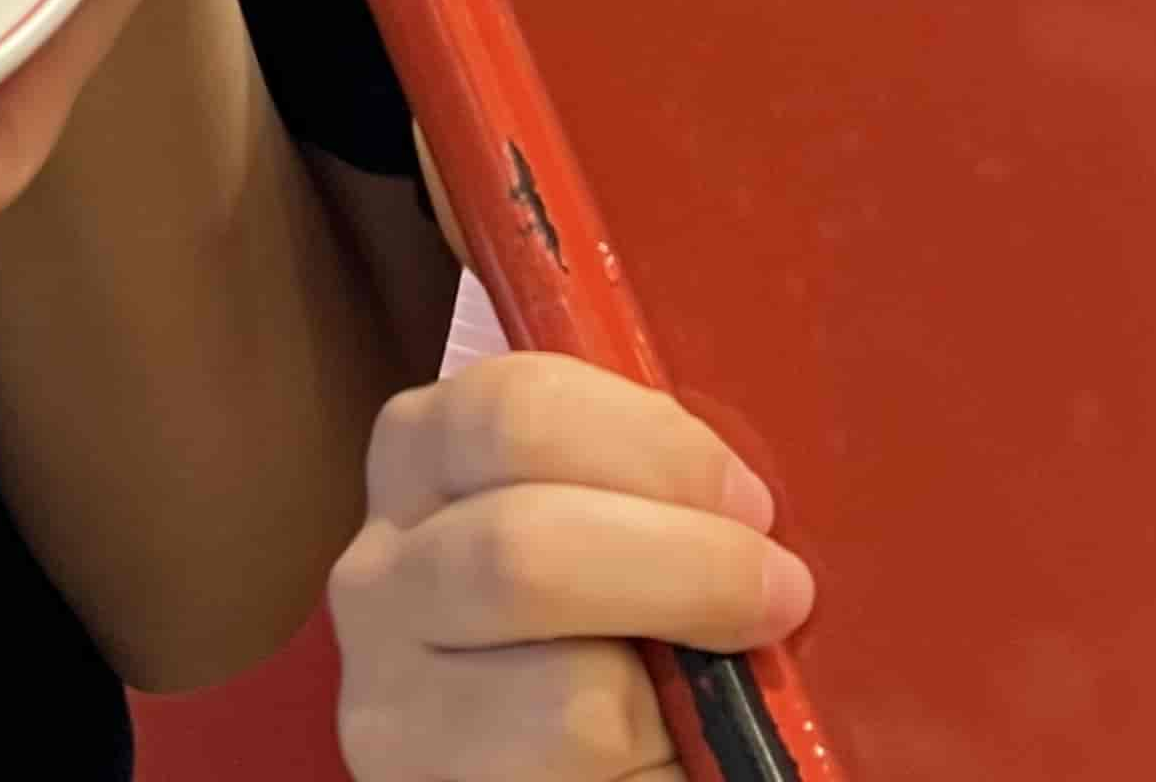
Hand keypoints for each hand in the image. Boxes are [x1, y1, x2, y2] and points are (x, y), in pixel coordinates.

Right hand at [332, 357, 811, 781]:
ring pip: (566, 696)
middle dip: (685, 565)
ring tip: (727, 688)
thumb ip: (633, 479)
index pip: (510, 409)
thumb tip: (740, 486)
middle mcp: (375, 581)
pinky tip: (665, 748)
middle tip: (779, 591)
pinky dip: (655, 759)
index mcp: (419, 465)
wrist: (579, 754)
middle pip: (523, 548)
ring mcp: (395, 714)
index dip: (653, 444)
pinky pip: (583, 773)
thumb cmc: (604, 625)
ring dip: (677, 688)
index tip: (748, 500)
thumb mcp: (599, 516)